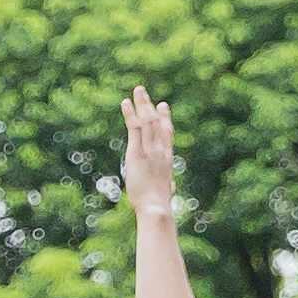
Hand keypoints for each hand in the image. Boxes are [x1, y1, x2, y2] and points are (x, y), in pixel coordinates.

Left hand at [122, 92, 178, 211]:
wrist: (156, 207)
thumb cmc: (159, 205)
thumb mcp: (166, 192)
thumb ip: (169, 186)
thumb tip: (172, 189)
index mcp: (167, 159)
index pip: (167, 134)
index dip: (165, 118)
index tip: (163, 106)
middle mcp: (160, 150)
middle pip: (157, 122)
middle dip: (149, 105)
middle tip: (143, 92)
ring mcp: (150, 150)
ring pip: (147, 121)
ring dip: (141, 104)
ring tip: (137, 90)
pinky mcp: (137, 152)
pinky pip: (134, 128)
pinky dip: (130, 114)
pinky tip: (125, 103)